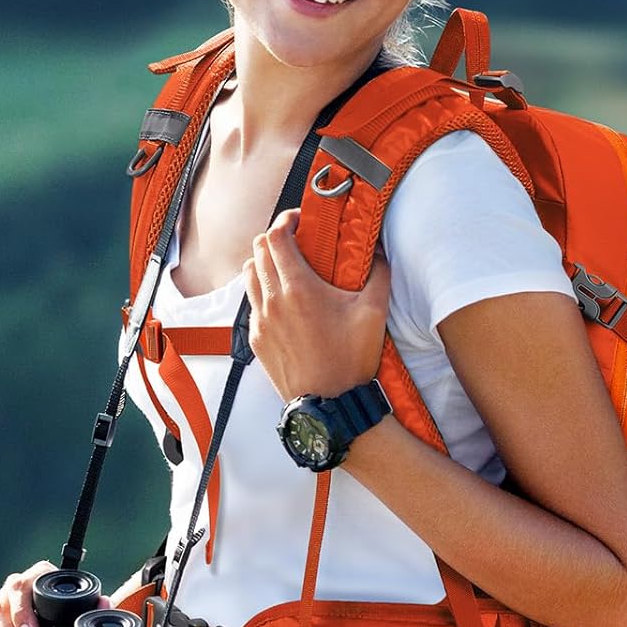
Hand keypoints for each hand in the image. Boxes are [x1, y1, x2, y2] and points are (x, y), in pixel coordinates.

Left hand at [244, 208, 391, 402]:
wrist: (330, 405)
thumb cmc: (351, 360)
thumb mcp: (375, 313)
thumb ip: (378, 274)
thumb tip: (378, 251)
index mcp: (298, 288)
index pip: (275, 237)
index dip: (286, 220)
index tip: (301, 221)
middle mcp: (273, 301)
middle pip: (257, 250)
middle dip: (275, 238)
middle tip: (296, 240)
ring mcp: (260, 321)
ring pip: (249, 275)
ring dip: (264, 263)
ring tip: (287, 268)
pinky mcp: (256, 339)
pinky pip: (251, 303)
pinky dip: (263, 291)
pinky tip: (284, 301)